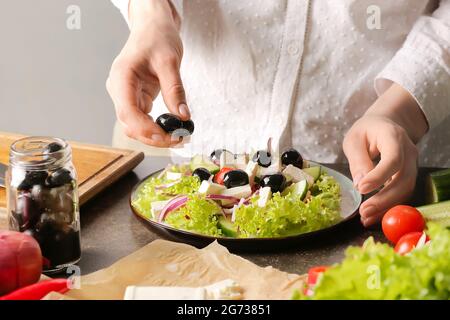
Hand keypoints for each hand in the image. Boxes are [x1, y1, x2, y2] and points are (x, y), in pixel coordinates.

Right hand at [106, 0, 189, 146]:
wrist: (153, 27)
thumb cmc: (157, 37)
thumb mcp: (170, 61)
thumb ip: (175, 90)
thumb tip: (183, 116)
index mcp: (122, 77)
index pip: (127, 111)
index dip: (144, 128)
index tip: (165, 136)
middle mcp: (119, 89)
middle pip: (130, 123)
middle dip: (153, 136)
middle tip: (179, 139)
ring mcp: (126, 95)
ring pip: (136, 125)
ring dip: (156, 135)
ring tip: (179, 136)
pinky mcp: (136, 98)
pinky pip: (143, 119)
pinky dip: (157, 127)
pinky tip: (173, 128)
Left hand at [343, 84, 427, 226]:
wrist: (385, 124)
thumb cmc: (366, 131)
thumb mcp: (354, 139)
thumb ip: (357, 160)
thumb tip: (360, 184)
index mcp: (393, 137)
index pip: (393, 159)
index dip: (379, 176)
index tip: (362, 189)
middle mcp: (408, 151)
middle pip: (403, 179)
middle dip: (383, 199)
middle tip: (363, 211)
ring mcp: (412, 164)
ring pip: (406, 190)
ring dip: (387, 207)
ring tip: (366, 217)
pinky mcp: (409, 175)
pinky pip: (403, 194)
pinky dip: (389, 206)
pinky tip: (373, 215)